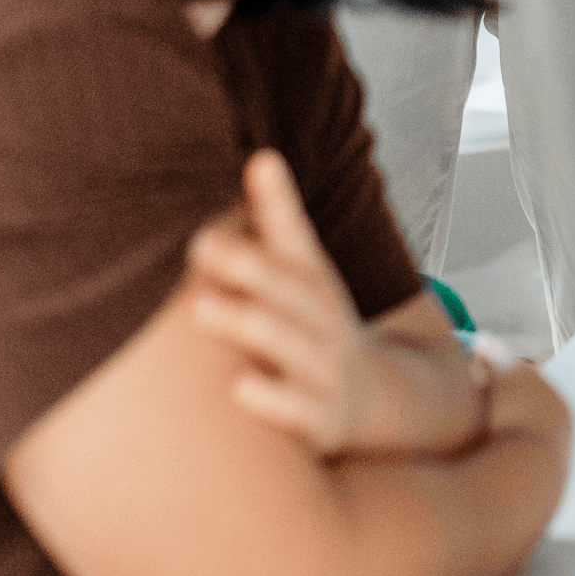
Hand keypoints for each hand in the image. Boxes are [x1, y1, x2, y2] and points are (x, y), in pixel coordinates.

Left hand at [188, 151, 491, 459]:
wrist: (373, 397)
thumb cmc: (315, 325)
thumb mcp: (303, 272)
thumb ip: (278, 218)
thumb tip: (260, 155)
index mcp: (314, 281)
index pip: (294, 240)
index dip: (274, 206)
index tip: (254, 168)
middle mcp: (324, 321)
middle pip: (290, 289)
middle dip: (249, 266)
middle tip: (200, 243)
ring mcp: (324, 370)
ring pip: (290, 346)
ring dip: (248, 324)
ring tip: (200, 307)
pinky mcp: (321, 420)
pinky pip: (298, 412)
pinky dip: (272, 402)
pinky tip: (238, 390)